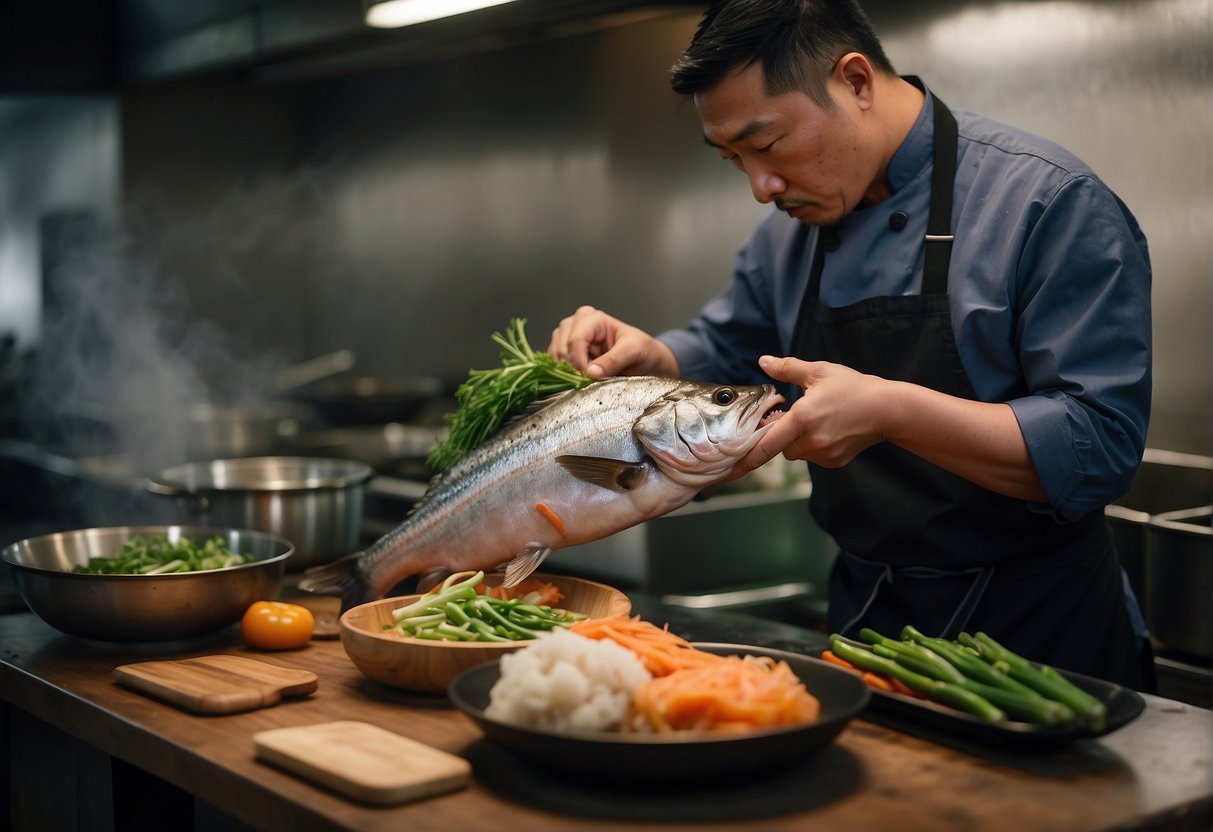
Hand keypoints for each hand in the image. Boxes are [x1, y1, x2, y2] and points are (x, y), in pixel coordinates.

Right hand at [547, 305, 678, 378]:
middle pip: (562, 346)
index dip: (579, 361)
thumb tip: (591, 372)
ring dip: (567, 370)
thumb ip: (614, 360)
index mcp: (593, 318)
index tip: (589, 376)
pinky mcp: (566, 352)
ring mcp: (569, 337)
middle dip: (573, 366)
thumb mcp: (634, 352)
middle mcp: (577, 324)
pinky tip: (579, 376)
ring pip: (555, 354)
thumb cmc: (643, 350)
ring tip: (587, 376)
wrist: (646, 360)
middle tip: (590, 377)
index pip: (575, 339)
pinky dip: (563, 373)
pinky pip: (555, 363)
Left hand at [730, 355, 885, 477]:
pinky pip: (813, 457)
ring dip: (797, 442)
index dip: (746, 458)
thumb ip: (787, 369)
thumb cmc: (852, 387)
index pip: (766, 445)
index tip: (729, 470)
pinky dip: (814, 447)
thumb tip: (763, 361)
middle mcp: (811, 440)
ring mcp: (824, 454)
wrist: (886, 409)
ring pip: (796, 453)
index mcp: (802, 418)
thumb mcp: (818, 372)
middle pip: (778, 448)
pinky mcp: (834, 462)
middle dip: (780, 436)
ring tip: (817, 421)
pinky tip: (829, 430)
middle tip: (795, 417)